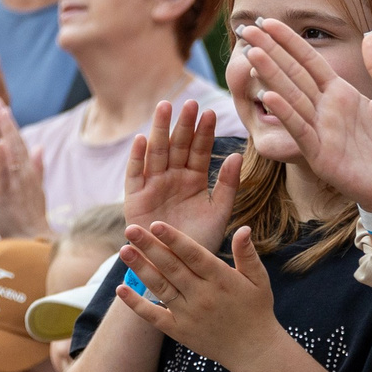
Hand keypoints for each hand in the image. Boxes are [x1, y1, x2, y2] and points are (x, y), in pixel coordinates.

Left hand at [0, 107, 47, 239]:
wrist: (33, 241)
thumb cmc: (30, 219)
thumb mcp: (34, 189)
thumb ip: (37, 167)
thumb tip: (41, 148)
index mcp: (29, 173)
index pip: (20, 144)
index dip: (11, 127)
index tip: (2, 110)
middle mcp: (27, 173)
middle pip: (17, 142)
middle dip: (7, 121)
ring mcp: (21, 182)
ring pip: (14, 151)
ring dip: (6, 130)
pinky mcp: (13, 193)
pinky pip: (9, 172)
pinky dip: (6, 156)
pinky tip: (1, 141)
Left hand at [120, 221, 288, 371]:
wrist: (253, 350)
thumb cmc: (257, 309)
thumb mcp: (259, 279)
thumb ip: (247, 253)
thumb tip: (243, 228)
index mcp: (221, 279)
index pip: (193, 255)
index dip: (174, 239)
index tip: (156, 224)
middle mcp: (202, 296)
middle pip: (171, 267)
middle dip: (150, 247)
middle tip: (131, 229)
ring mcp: (188, 314)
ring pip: (160, 287)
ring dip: (140, 269)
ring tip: (124, 251)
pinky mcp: (178, 330)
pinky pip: (153, 316)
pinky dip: (136, 304)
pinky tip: (120, 289)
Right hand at [124, 101, 234, 251]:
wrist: (177, 269)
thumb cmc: (200, 242)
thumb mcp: (219, 212)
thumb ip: (227, 185)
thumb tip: (237, 155)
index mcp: (193, 180)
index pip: (199, 150)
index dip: (204, 132)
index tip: (210, 112)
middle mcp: (173, 178)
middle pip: (178, 146)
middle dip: (183, 124)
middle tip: (190, 102)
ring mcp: (153, 186)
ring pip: (157, 153)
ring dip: (160, 131)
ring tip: (165, 108)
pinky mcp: (135, 199)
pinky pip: (135, 175)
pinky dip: (138, 158)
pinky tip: (142, 139)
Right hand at [239, 17, 371, 214]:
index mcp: (339, 95)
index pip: (309, 61)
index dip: (289, 41)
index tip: (268, 20)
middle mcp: (324, 111)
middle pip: (293, 75)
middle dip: (270, 52)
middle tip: (246, 29)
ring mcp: (320, 133)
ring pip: (291, 99)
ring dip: (271, 76)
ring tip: (252, 53)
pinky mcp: (321, 157)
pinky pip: (301, 131)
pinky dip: (286, 114)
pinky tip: (269, 97)